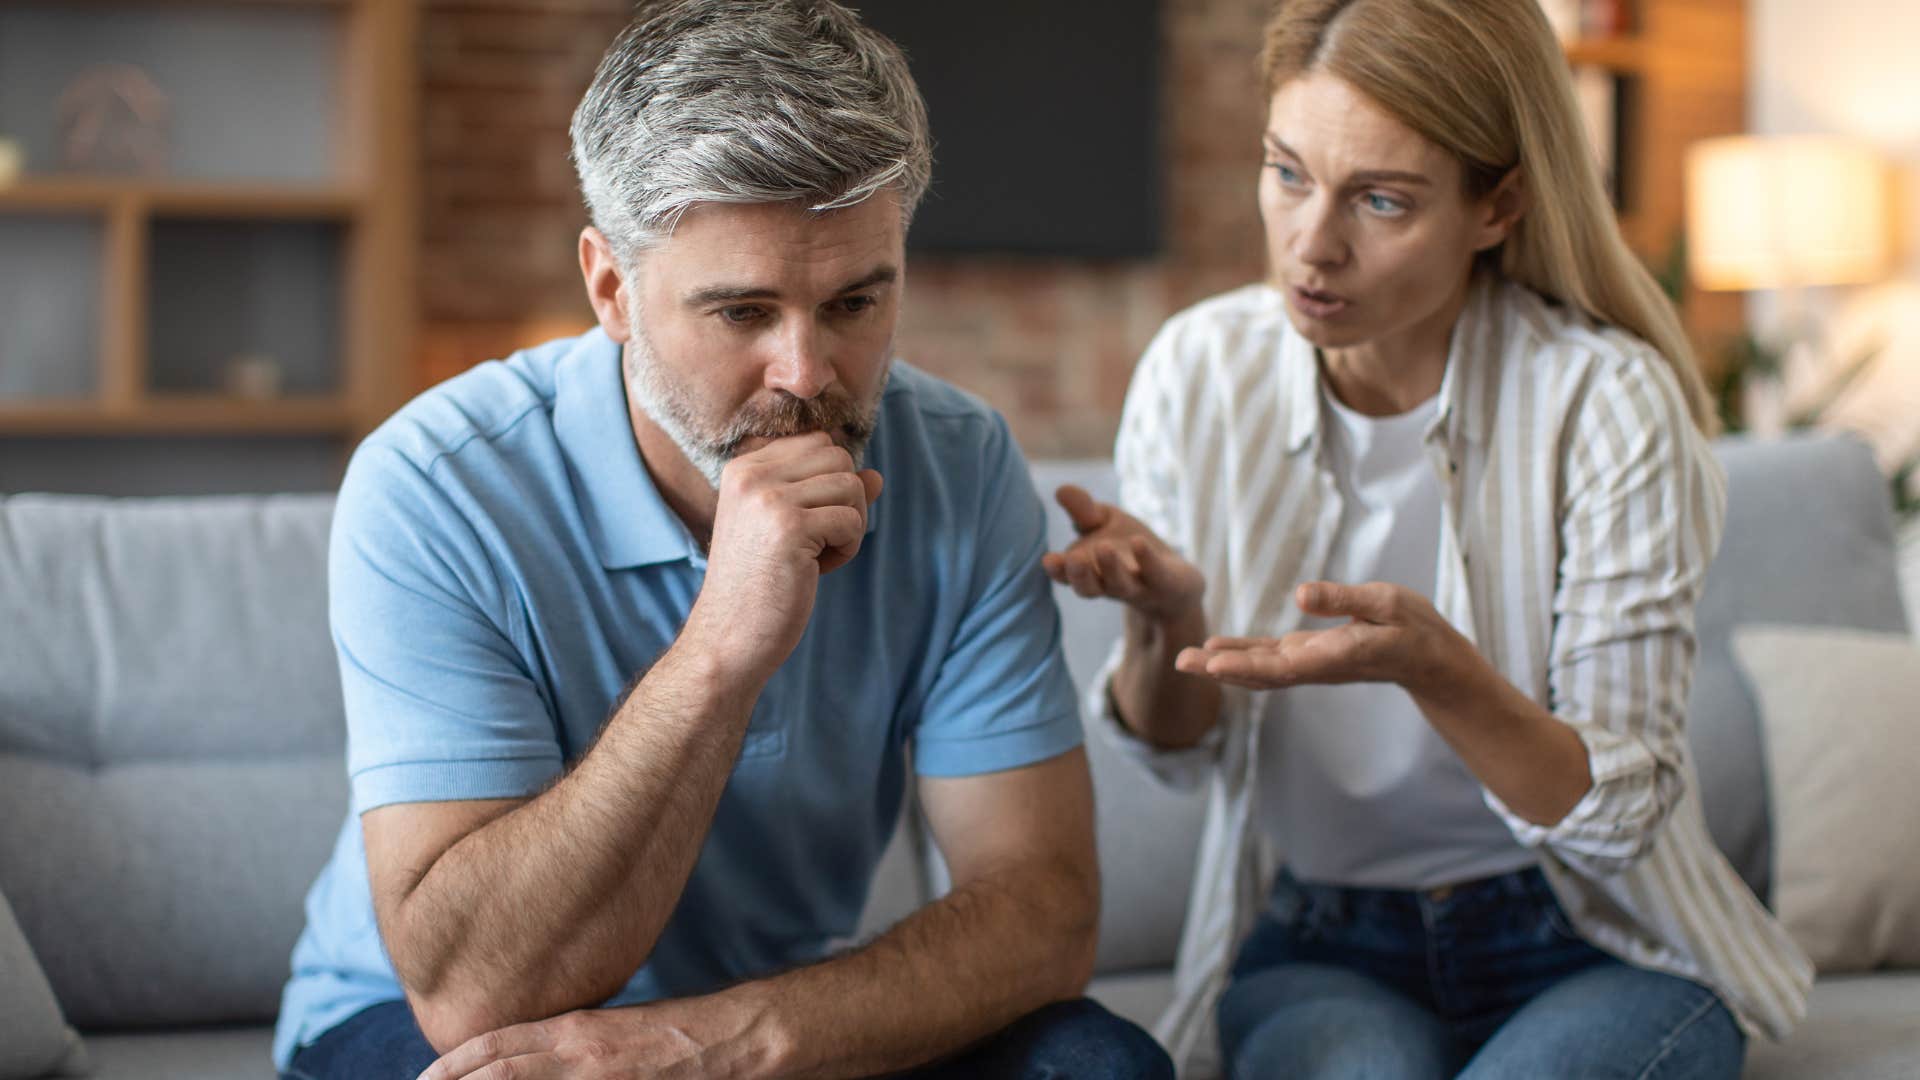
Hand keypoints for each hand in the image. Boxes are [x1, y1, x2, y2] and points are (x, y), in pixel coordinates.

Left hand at [417, 999, 770, 1079]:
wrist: (738, 1037)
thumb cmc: (679, 1037)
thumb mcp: (615, 1031)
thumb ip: (571, 1044)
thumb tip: (532, 1057)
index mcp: (576, 1029)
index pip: (498, 1045)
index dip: (455, 1064)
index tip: (426, 1077)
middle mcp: (579, 1051)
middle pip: (497, 1071)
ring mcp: (599, 1076)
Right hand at [684, 432, 882, 680]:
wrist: (727, 637)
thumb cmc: (761, 585)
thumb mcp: (792, 528)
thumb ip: (828, 495)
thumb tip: (877, 476)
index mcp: (744, 467)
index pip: (818, 443)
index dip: (828, 484)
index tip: (806, 524)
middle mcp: (751, 475)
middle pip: (838, 458)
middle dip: (845, 500)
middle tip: (819, 542)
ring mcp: (768, 499)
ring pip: (851, 485)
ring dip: (849, 526)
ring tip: (818, 556)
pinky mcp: (790, 527)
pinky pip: (851, 520)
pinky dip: (848, 549)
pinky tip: (818, 570)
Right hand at [1040, 485, 1203, 621]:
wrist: (1175, 582)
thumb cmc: (1130, 550)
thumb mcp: (1106, 523)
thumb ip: (1083, 511)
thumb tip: (1061, 489)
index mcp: (1090, 572)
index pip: (1068, 576)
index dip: (1058, 570)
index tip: (1048, 560)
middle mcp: (1110, 584)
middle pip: (1090, 587)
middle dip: (1080, 574)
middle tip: (1074, 558)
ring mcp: (1138, 586)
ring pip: (1121, 584)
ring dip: (1111, 567)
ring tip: (1103, 547)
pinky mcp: (1166, 582)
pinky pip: (1155, 574)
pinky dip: (1146, 559)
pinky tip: (1138, 542)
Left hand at [1174, 581, 1467, 694]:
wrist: (1429, 659)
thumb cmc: (1413, 628)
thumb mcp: (1386, 603)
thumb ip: (1344, 599)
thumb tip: (1300, 593)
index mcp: (1337, 655)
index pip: (1286, 665)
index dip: (1248, 665)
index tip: (1214, 665)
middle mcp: (1318, 665)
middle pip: (1262, 673)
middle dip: (1221, 669)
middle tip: (1180, 662)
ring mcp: (1311, 664)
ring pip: (1260, 670)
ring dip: (1222, 666)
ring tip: (1184, 659)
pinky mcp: (1309, 656)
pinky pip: (1268, 661)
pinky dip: (1239, 658)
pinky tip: (1214, 651)